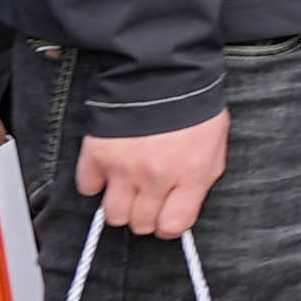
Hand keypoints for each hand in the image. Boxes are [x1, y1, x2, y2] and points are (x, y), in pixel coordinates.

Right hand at [78, 113, 228, 238]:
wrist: (162, 74)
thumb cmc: (193, 109)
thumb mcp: (213, 148)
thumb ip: (199, 181)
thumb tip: (181, 209)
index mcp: (191, 176)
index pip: (173, 226)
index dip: (168, 225)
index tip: (164, 217)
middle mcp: (157, 177)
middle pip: (140, 224)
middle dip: (144, 216)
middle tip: (145, 199)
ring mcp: (125, 168)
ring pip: (113, 214)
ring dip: (119, 205)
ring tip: (127, 188)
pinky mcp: (97, 155)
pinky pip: (87, 188)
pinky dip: (94, 183)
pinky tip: (107, 170)